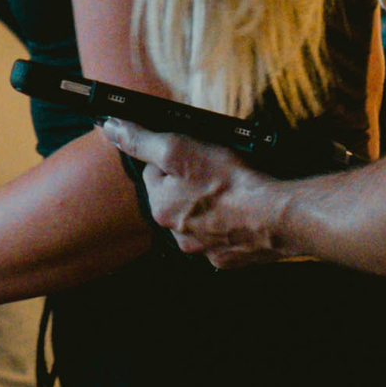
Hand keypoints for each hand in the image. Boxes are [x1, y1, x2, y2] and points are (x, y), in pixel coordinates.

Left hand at [100, 120, 290, 267]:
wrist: (275, 218)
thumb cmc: (228, 183)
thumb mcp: (179, 149)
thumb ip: (142, 140)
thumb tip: (110, 128)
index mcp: (160, 208)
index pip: (155, 174)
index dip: (173, 158)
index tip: (194, 153)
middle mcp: (176, 234)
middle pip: (177, 198)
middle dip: (191, 184)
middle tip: (217, 170)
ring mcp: (204, 249)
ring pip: (200, 220)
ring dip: (210, 206)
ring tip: (233, 191)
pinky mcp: (229, 259)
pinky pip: (224, 238)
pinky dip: (231, 226)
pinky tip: (244, 213)